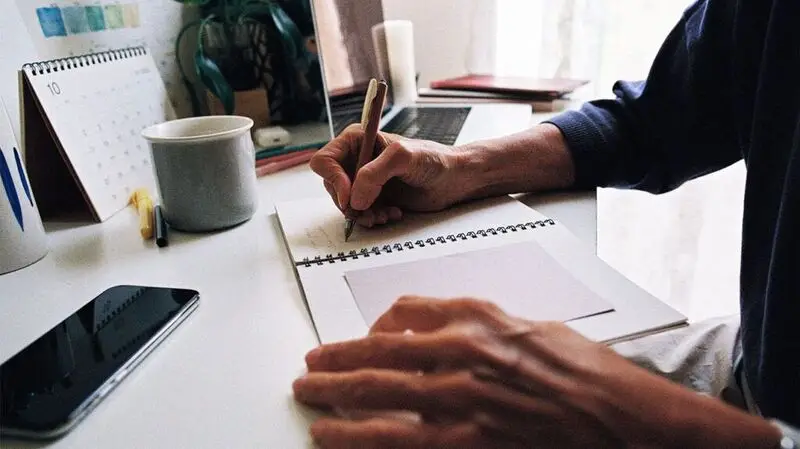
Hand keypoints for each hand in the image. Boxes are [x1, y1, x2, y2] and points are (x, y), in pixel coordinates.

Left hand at [293, 297, 780, 448]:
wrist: (620, 415)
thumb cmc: (583, 371)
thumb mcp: (530, 327)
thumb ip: (478, 325)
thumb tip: (434, 333)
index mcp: (478, 318)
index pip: (404, 312)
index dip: (373, 327)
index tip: (361, 339)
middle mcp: (462, 352)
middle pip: (376, 352)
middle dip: (334, 361)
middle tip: (310, 366)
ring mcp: (459, 399)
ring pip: (375, 394)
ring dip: (332, 396)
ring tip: (307, 398)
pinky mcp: (463, 441)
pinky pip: (394, 439)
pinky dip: (357, 438)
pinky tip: (334, 437)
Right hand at [309, 125, 470, 227]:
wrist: (453, 179)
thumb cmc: (433, 159)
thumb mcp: (403, 158)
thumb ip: (374, 174)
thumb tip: (354, 199)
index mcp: (358, 140)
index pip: (325, 161)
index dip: (333, 181)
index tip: (350, 197)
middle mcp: (357, 159)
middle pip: (332, 186)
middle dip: (349, 203)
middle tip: (369, 212)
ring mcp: (364, 180)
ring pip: (345, 203)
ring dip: (361, 215)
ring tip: (383, 216)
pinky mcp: (374, 197)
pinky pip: (360, 213)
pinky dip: (372, 218)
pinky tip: (392, 214)